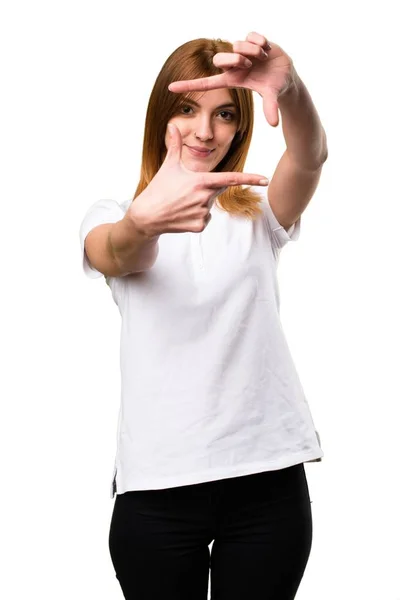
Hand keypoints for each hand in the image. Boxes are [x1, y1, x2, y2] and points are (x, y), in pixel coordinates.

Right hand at [128, 123, 268, 236]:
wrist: (146, 216)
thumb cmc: (158, 188)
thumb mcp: (168, 166)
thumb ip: (175, 145)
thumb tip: (172, 125)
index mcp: (201, 181)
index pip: (231, 178)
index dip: (250, 178)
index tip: (265, 179)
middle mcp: (205, 197)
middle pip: (216, 192)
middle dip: (205, 190)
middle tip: (185, 192)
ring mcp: (203, 213)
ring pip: (210, 207)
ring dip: (200, 205)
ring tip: (182, 204)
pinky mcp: (199, 226)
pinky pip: (205, 220)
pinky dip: (196, 218)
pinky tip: (182, 215)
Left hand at [168, 31, 296, 126]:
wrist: (286, 75)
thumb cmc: (274, 87)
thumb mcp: (271, 97)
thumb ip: (270, 108)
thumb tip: (274, 124)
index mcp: (232, 79)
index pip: (206, 83)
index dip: (188, 86)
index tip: (170, 89)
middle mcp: (234, 66)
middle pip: (220, 58)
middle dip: (236, 59)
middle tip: (251, 64)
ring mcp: (242, 52)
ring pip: (237, 45)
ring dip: (252, 51)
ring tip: (263, 57)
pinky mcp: (251, 41)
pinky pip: (250, 35)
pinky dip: (260, 41)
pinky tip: (267, 49)